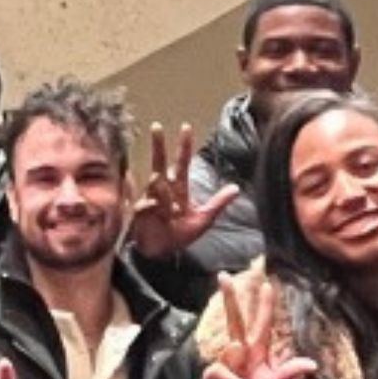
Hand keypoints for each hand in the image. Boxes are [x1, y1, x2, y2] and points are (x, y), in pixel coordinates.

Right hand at [129, 123, 240, 259]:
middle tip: (157, 126)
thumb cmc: (181, 235)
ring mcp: (150, 199)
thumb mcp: (204, 219)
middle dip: (159, 145)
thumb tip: (236, 188)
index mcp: (179, 189)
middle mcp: (163, 190)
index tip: (186, 127)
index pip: (182, 163)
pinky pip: (145, 204)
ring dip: (162, 193)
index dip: (184, 146)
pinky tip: (154, 211)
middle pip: (160, 162)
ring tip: (168, 208)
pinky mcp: (141, 211)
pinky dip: (150, 207)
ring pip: (156, 185)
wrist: (163, 252)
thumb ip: (218, 203)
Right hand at [202, 272, 317, 378]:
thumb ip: (290, 373)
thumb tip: (312, 364)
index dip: (264, 306)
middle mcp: (241, 354)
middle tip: (224, 276)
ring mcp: (227, 364)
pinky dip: (231, 378)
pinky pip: (220, 369)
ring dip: (237, 361)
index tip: (266, 284)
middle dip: (230, 299)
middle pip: (235, 321)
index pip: (262, 324)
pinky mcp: (214, 376)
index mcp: (258, 353)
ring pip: (230, 349)